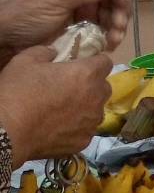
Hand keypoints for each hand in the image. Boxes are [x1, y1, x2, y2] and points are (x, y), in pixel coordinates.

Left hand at [0, 0, 131, 56]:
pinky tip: (108, 46)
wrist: (6, 42)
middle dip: (119, 11)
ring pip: (109, 15)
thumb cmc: (25, 16)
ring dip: (116, 27)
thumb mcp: (52, 2)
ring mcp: (81, 12)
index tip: (123, 4)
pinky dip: (108, 38)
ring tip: (114, 41)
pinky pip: (101, 31)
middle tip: (118, 28)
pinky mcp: (81, 31)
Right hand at [0, 47, 112, 162]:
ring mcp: (92, 121)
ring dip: (86, 107)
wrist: (7, 132)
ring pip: (97, 110)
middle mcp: (96, 97)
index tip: (82, 65)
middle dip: (92, 85)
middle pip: (104, 87)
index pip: (105, 62)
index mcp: (87, 74)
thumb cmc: (17, 92)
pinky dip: (77, 128)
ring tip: (63, 111)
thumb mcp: (25, 61)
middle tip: (70, 88)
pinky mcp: (84, 141)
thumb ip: (45, 51)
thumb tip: (54, 52)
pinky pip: (86, 130)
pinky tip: (59, 128)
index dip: (94, 62)